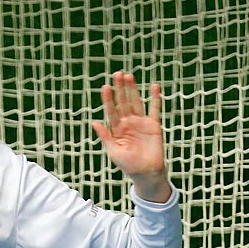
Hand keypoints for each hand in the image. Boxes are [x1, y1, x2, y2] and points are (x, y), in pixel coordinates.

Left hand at [91, 71, 169, 197]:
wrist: (146, 173)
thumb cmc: (128, 165)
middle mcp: (128, 123)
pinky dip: (155, 98)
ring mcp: (141, 122)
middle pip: (123, 102)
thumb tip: (94, 122)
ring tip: (129, 76)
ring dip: (133, 89)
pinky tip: (154, 87)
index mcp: (117, 129)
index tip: (105, 87)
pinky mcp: (154, 125)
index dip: (108, 99)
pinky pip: (154, 109)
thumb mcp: (113, 151)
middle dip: (120, 89)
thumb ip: (105, 136)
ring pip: (136, 102)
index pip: (111, 110)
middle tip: (117, 74)